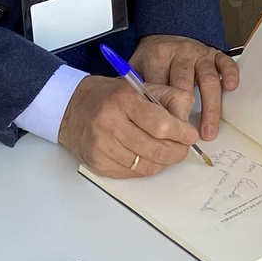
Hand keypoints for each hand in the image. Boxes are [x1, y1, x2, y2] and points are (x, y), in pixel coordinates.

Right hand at [57, 74, 198, 177]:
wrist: (71, 107)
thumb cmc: (110, 96)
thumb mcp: (142, 86)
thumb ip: (170, 98)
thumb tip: (187, 122)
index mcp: (123, 100)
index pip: (162, 125)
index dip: (182, 133)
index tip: (190, 135)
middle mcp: (110, 124)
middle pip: (157, 150)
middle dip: (177, 151)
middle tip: (182, 147)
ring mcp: (102, 146)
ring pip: (148, 166)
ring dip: (163, 161)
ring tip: (165, 151)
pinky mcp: (98, 163)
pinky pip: (133, 174)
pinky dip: (146, 167)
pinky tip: (146, 156)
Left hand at [131, 34, 239, 141]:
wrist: (167, 35)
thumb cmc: (153, 59)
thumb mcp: (137, 68)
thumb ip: (137, 88)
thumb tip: (138, 117)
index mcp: (157, 56)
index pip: (160, 84)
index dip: (163, 109)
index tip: (164, 130)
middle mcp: (180, 54)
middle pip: (184, 83)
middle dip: (185, 111)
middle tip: (185, 135)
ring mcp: (199, 54)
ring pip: (208, 79)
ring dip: (210, 107)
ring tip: (208, 131)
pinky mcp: (215, 54)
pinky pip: (225, 62)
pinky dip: (230, 74)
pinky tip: (231, 88)